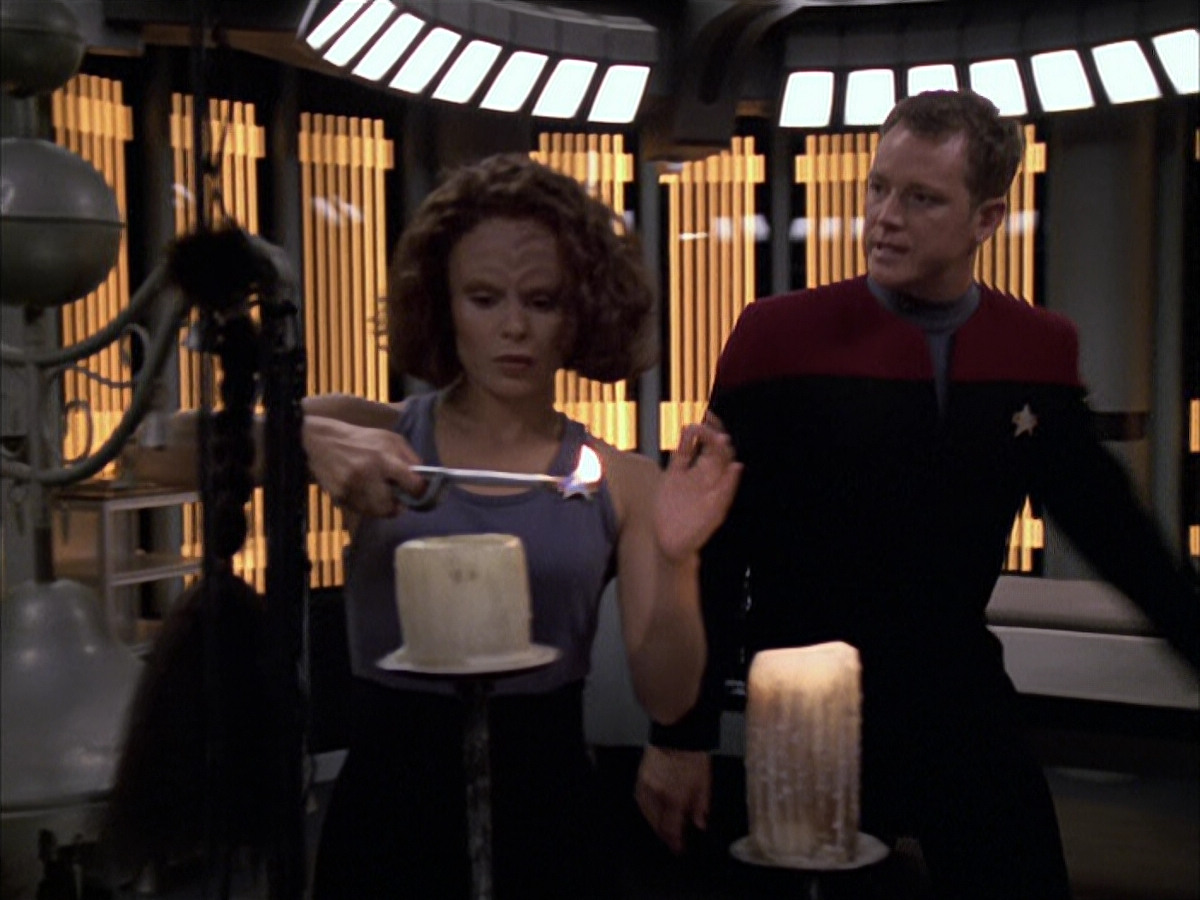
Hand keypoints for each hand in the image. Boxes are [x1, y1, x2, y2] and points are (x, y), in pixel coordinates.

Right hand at [303, 416, 424, 516]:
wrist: (319, 442)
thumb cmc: (361, 440)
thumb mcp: (389, 439)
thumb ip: (409, 457)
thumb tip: (424, 479)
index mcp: (383, 458)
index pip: (412, 484)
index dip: (419, 491)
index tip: (419, 491)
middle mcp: (367, 475)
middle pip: (393, 508)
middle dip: (399, 505)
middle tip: (398, 499)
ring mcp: (352, 488)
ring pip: (377, 513)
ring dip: (383, 508)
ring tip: (380, 495)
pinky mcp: (339, 497)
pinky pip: (361, 510)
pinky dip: (366, 506)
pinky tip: (363, 493)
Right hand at [635, 745, 711, 853]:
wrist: (677, 731)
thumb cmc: (694, 755)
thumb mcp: (705, 783)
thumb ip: (701, 806)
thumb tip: (700, 823)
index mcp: (675, 798)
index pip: (671, 829)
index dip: (675, 843)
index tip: (678, 848)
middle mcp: (658, 795)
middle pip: (657, 824)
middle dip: (664, 834)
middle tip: (671, 840)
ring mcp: (647, 786)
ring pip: (647, 814)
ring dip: (654, 823)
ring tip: (662, 826)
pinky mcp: (641, 777)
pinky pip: (640, 800)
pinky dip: (646, 809)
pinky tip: (651, 810)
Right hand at [655, 421, 741, 563]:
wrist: (673, 542)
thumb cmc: (698, 530)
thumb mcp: (716, 511)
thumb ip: (726, 488)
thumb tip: (738, 465)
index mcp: (720, 482)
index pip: (725, 457)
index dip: (724, 444)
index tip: (721, 435)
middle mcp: (707, 475)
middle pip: (712, 447)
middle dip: (713, 431)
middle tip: (710, 417)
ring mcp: (690, 473)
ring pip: (697, 447)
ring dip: (699, 434)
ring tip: (699, 422)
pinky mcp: (674, 475)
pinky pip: (681, 455)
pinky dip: (684, 443)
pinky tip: (687, 432)